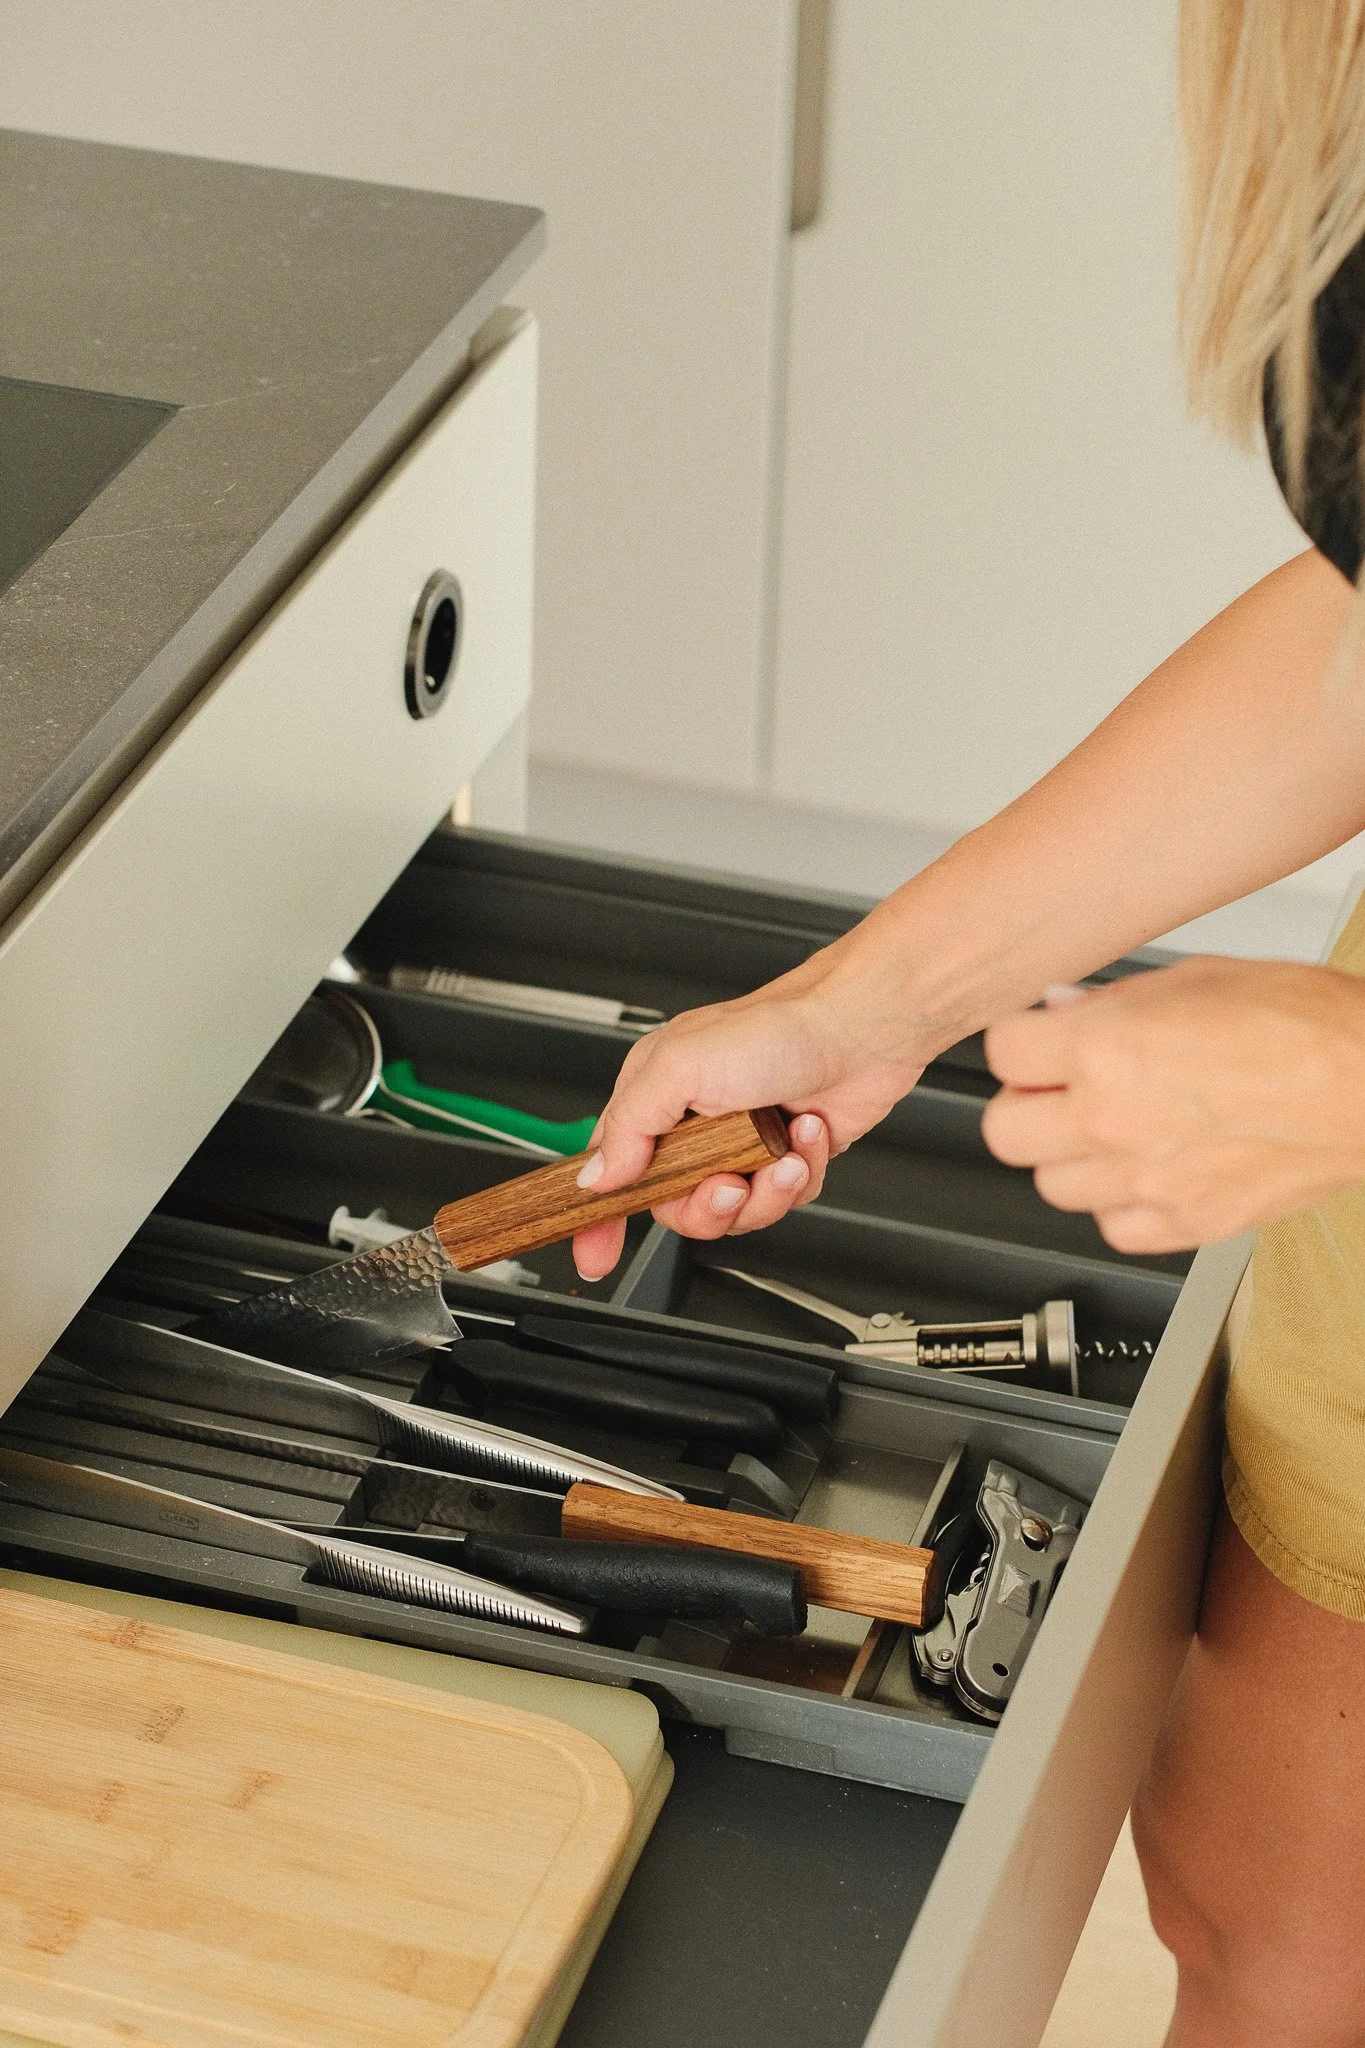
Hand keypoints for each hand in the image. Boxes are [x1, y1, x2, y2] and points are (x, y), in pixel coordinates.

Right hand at [570, 952, 929, 1278]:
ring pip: (734, 1213)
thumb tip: (598, 1175)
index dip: (599, 1216)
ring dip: (765, 1191)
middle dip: (707, 1205)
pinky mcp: (785, 1157)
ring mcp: (741, 1144)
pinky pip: (781, 1201)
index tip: (594, 1254)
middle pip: (675, 1206)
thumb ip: (628, 1126)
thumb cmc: (780, 1027)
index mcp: (656, 1096)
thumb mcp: (680, 1067)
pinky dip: (800, 1174)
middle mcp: (695, 1124)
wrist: (863, 1029)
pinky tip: (807, 1136)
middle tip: (729, 1182)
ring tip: (781, 1154)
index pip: (609, 1169)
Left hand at [982, 956, 1364, 1252]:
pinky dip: (1120, 1203)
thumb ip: (1112, 1001)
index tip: (1036, 1041)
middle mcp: (1111, 1120)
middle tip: (1059, 1087)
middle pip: (1004, 1130)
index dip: (1021, 1041)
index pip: (1000, 1052)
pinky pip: (1112, 1227)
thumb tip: (1063, 1010)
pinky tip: (1148, 1167)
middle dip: (1026, 1103)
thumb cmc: (1305, 1025)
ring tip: (1113, 1127)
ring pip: (1051, 1186)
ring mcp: (1144, 1181)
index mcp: (1105, 1050)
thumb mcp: (1193, 979)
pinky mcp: (1183, 1224)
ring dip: (1070, 1156)